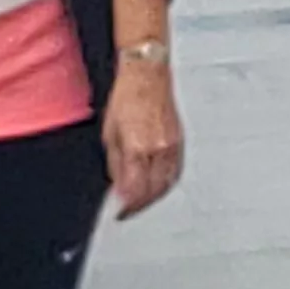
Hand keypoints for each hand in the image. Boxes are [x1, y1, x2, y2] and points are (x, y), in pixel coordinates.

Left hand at [105, 62, 183, 218]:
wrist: (148, 75)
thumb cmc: (127, 97)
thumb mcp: (110, 132)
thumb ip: (115, 163)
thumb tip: (117, 185)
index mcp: (138, 148)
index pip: (135, 189)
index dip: (127, 206)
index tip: (119, 213)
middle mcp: (159, 150)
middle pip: (153, 191)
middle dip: (140, 206)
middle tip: (128, 212)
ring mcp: (173, 147)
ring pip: (167, 184)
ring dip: (153, 198)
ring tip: (140, 203)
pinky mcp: (180, 142)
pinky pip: (175, 172)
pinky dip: (165, 184)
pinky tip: (156, 187)